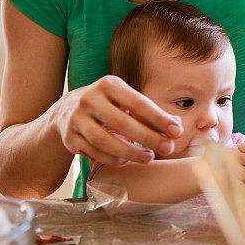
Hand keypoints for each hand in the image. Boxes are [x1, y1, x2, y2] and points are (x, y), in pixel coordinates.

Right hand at [54, 75, 182, 166]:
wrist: (67, 110)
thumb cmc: (108, 105)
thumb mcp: (125, 100)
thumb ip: (149, 112)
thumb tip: (176, 126)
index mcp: (108, 84)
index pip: (138, 103)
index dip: (159, 118)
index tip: (176, 131)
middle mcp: (89, 99)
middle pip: (122, 122)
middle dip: (148, 137)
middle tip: (168, 148)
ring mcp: (76, 119)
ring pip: (104, 140)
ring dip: (130, 152)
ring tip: (149, 157)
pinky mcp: (69, 138)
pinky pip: (93, 152)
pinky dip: (112, 158)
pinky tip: (126, 160)